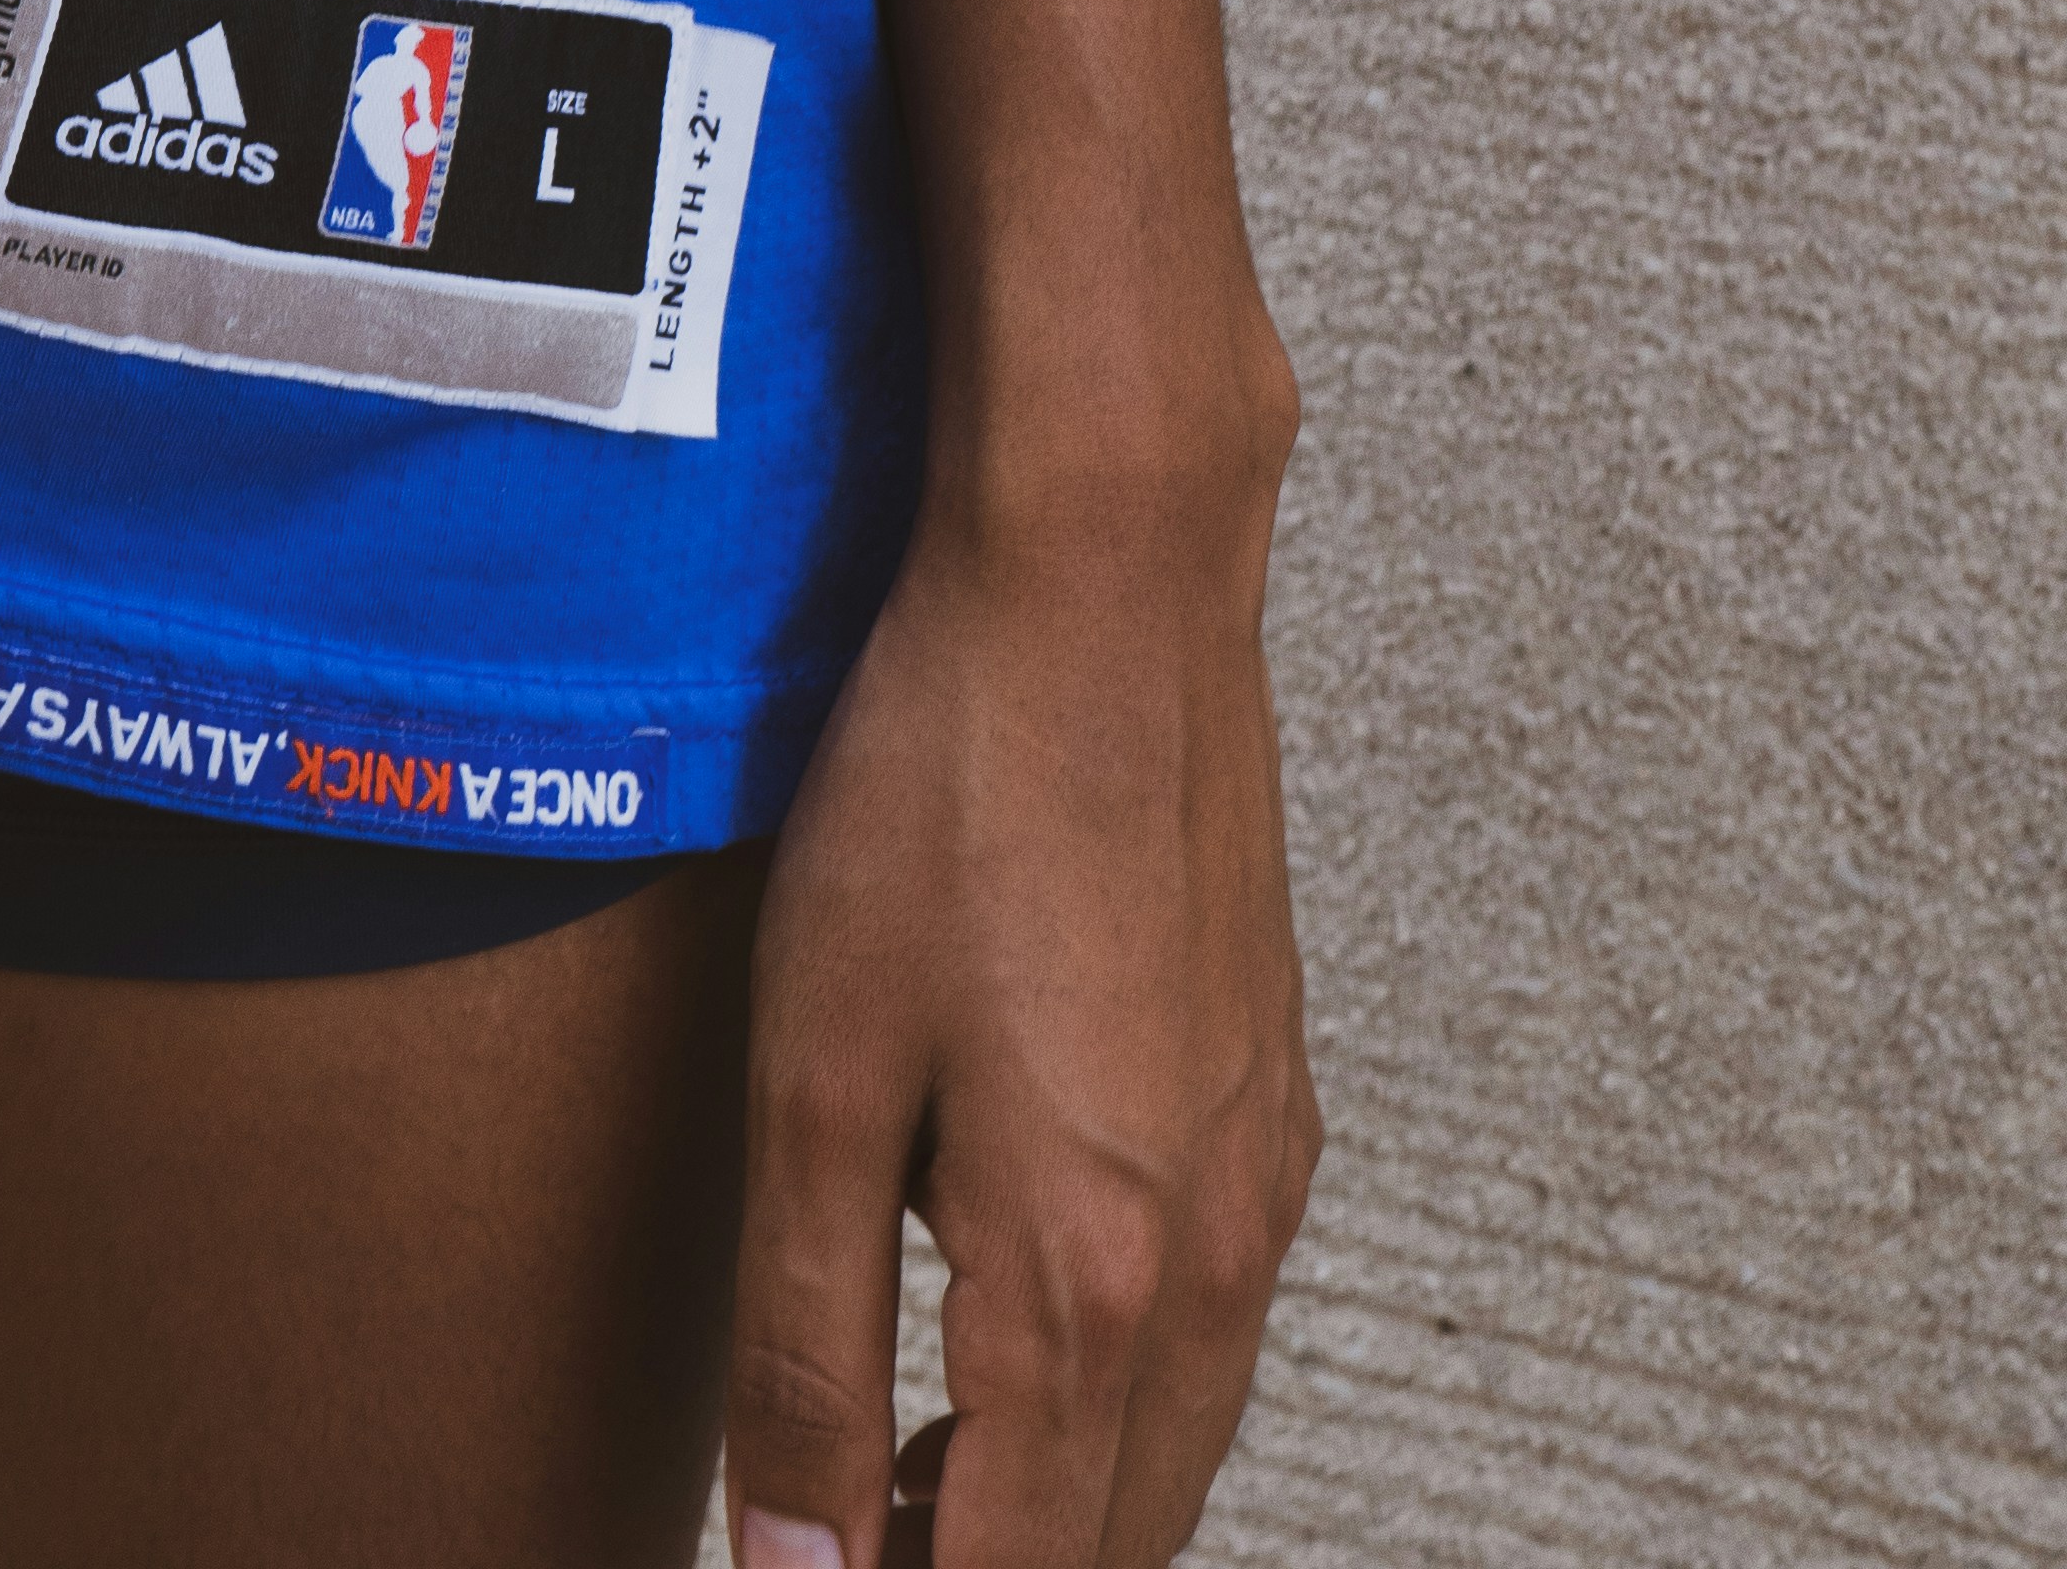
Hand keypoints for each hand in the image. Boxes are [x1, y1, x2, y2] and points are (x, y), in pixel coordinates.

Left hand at [725, 389, 1316, 1568]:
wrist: (1100, 594)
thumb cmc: (943, 796)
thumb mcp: (811, 1083)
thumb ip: (804, 1351)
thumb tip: (796, 1567)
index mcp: (1091, 1281)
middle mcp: (1211, 1261)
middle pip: (1115, 1538)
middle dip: (980, 1560)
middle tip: (844, 1526)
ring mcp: (1260, 1183)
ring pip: (1174, 1443)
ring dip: (1053, 1489)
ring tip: (903, 1455)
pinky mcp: (1270, 1108)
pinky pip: (1209, 1327)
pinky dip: (1116, 1388)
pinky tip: (1008, 1313)